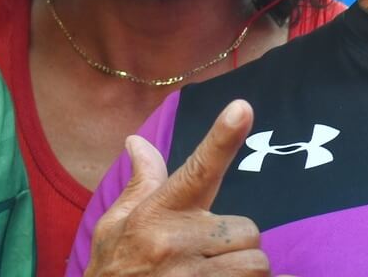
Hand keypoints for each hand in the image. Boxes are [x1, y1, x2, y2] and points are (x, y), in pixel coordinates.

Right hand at [85, 100, 285, 276]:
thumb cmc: (112, 271)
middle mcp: (175, 243)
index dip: (222, 139)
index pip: (198, 170)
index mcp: (157, 214)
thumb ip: (141, 183)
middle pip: (247, 229)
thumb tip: (138, 140)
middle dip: (235, 245)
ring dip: (242, 273)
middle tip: (208, 257)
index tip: (243, 108)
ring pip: (255, 264)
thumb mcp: (115, 226)